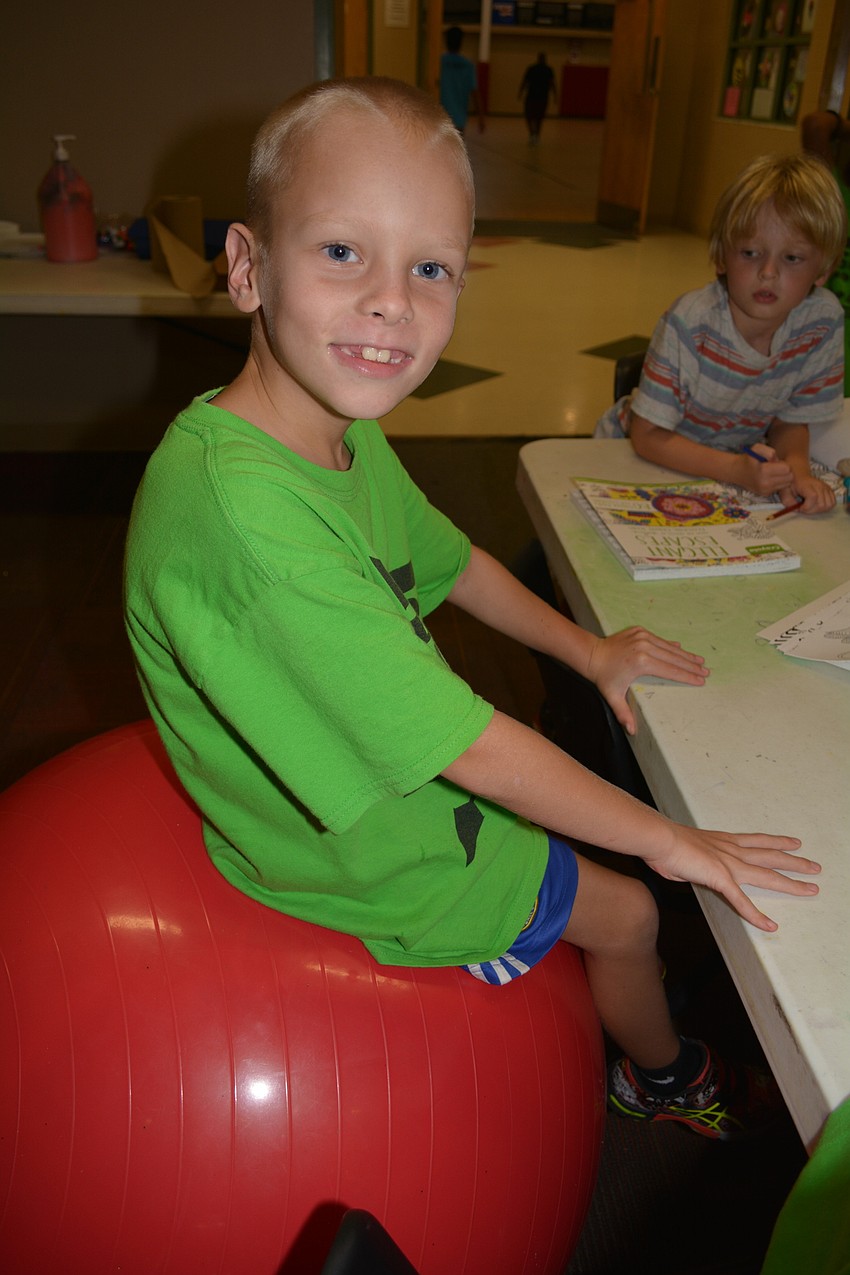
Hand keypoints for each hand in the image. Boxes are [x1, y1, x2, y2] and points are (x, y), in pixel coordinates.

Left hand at [586, 627, 707, 735]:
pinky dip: (671, 646)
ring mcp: (643, 637)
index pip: (670, 671)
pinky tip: (682, 650)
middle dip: (692, 666)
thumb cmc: (604, 677)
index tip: (701, 680)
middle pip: (674, 658)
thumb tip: (632, 731)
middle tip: (707, 671)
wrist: (592, 654)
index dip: (687, 677)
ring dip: (685, 655)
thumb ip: (623, 713)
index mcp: (641, 663)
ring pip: (669, 648)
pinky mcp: (640, 631)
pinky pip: (660, 640)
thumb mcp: (613, 696)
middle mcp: (645, 647)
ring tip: (700, 661)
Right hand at [643, 824, 819, 931]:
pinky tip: (770, 925)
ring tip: (811, 888)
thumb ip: (694, 860)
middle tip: (814, 865)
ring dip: (791, 882)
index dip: (777, 842)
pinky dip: (756, 915)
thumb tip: (688, 867)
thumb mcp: (684, 850)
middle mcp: (731, 850)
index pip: (757, 841)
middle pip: (770, 856)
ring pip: (767, 874)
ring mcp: (729, 864)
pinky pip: (742, 902)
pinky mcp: (721, 879)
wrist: (659, 838)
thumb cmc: (663, 843)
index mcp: (722, 841)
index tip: (793, 842)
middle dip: (794, 861)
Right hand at [735, 447, 793, 495]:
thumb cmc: (748, 458)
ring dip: (783, 478)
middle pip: (789, 478)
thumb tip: (776, 460)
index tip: (775, 462)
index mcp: (763, 472)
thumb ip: (769, 451)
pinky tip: (770, 479)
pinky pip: (780, 488)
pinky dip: (778, 483)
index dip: (782, 463)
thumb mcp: (756, 448)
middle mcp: (765, 484)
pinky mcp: (766, 494)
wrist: (736, 472)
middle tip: (776, 468)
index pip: (787, 469)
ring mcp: (765, 491)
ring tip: (773, 473)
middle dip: (785, 471)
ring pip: (787, 484)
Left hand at [781, 473, 835, 514]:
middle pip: (821, 504)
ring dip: (819, 510)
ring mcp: (826, 487)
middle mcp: (819, 485)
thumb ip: (788, 502)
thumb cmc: (791, 484)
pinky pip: (832, 503)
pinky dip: (826, 507)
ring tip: (811, 507)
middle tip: (804, 508)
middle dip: (812, 510)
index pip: (813, 497)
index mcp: (807, 485)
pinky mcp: (830, 490)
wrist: (799, 475)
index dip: (807, 507)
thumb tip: (797, 509)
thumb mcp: (785, 492)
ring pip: (828, 505)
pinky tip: (817, 505)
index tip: (800, 508)